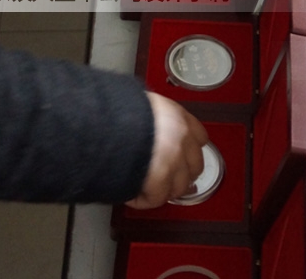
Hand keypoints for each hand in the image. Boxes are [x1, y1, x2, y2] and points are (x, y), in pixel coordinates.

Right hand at [127, 94, 207, 208]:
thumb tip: (150, 131)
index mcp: (178, 117)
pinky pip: (156, 198)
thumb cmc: (119, 111)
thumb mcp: (144, 106)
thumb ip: (155, 120)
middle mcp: (182, 138)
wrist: (105, 120)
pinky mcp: (160, 179)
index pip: (200, 138)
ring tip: (143, 186)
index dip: (189, 152)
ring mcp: (174, 159)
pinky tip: (131, 194)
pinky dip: (143, 200)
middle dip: (180, 176)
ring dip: (162, 190)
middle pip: (195, 167)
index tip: (180, 159)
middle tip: (163, 179)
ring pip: (178, 187)